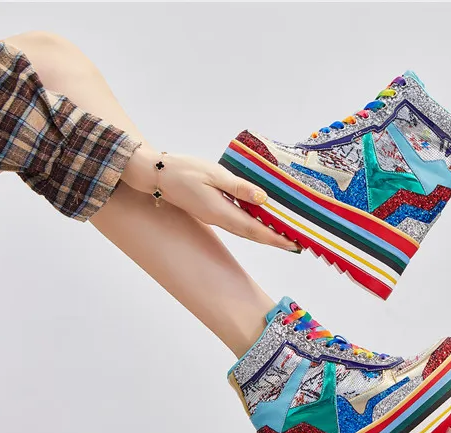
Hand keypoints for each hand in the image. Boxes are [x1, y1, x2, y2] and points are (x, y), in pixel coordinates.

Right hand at [122, 146, 298, 250]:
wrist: (156, 173)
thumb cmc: (183, 169)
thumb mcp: (214, 174)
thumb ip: (239, 187)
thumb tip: (263, 199)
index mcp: (221, 211)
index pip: (255, 229)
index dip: (276, 238)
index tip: (293, 244)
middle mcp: (220, 219)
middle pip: (253, 234)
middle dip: (274, 240)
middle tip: (295, 244)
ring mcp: (215, 217)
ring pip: (245, 230)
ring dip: (264, 234)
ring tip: (283, 234)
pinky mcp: (211, 212)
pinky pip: (237, 222)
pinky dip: (252, 225)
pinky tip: (260, 220)